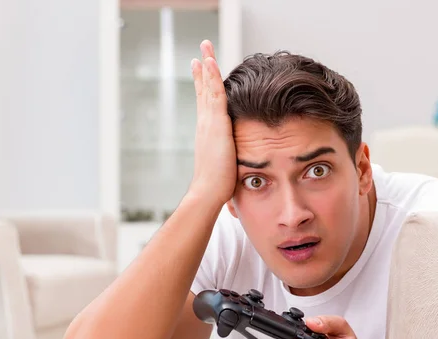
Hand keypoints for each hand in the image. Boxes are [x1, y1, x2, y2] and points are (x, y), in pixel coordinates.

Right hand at [189, 40, 236, 204]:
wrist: (208, 192)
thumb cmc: (218, 186)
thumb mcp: (226, 165)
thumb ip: (230, 157)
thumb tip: (236, 163)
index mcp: (208, 133)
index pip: (206, 104)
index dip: (204, 86)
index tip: (202, 69)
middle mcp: (205, 124)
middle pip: (204, 90)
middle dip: (203, 70)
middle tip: (201, 51)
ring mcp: (208, 122)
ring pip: (208, 88)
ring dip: (208, 65)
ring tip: (205, 47)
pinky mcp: (216, 123)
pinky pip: (214, 94)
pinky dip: (212, 77)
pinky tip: (210, 62)